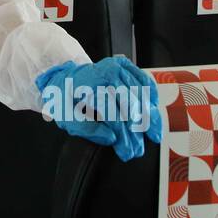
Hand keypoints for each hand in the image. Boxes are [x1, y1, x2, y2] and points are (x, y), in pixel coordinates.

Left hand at [34, 55, 162, 161]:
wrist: (64, 78)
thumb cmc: (66, 98)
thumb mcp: (66, 116)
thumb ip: (87, 129)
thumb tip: (111, 138)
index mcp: (91, 84)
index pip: (114, 114)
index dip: (123, 136)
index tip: (127, 152)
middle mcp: (107, 72)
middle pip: (131, 105)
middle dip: (137, 131)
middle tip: (138, 150)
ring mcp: (118, 67)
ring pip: (142, 96)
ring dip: (150, 117)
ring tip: (153, 135)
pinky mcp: (125, 65)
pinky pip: (145, 82)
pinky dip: (151, 97)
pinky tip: (152, 111)